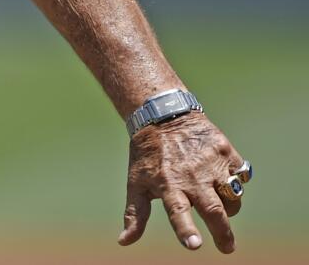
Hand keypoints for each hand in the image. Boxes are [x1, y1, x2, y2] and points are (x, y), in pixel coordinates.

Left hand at [119, 112, 244, 253]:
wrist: (163, 115)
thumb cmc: (148, 155)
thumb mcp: (136, 182)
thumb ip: (135, 214)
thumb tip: (123, 242)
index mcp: (167, 184)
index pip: (177, 211)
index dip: (186, 229)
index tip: (194, 245)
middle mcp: (190, 174)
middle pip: (213, 209)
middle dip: (223, 232)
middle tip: (227, 248)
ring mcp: (210, 162)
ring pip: (232, 194)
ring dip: (231, 207)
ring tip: (223, 209)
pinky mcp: (225, 150)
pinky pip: (241, 175)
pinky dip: (238, 182)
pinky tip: (227, 181)